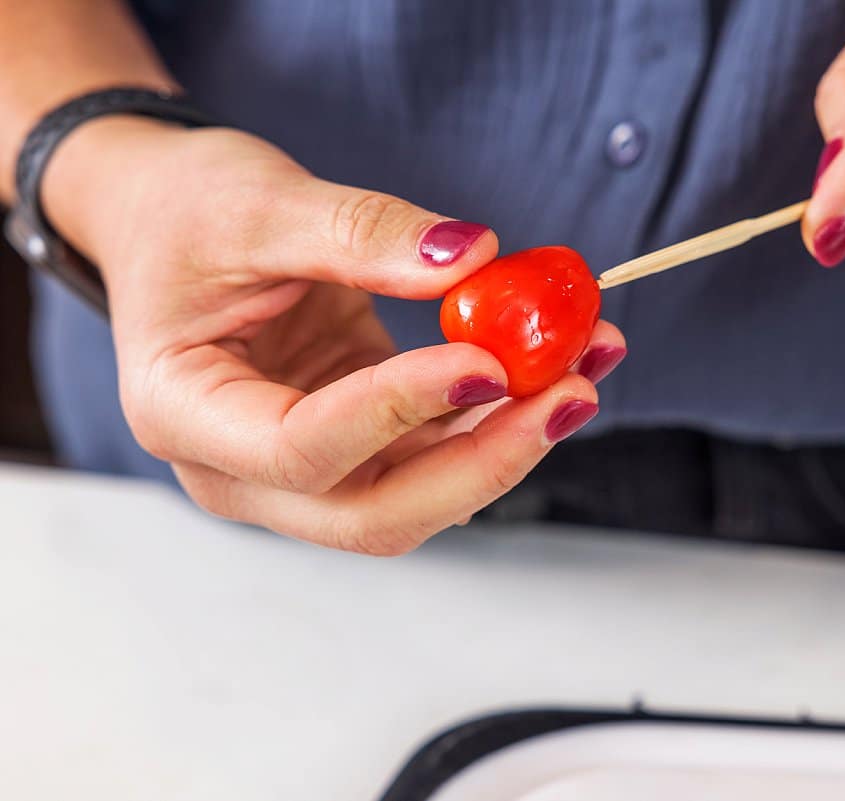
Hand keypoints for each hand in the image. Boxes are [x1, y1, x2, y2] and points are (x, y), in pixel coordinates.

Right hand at [43, 118, 624, 553]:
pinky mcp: (359, 444)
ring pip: (423, 493)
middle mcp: (242, 469)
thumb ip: (363, 233)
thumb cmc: (185, 212)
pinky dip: (501, 416)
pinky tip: (562, 365)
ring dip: (512, 438)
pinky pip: (438, 452)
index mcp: (186, 414)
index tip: (487, 359)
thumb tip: (476, 258)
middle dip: (485, 459)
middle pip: (377, 511)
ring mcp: (305, 469)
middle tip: (570, 392)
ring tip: (588, 361)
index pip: (302, 448)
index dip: (400, 410)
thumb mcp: (260, 202)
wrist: (171, 221)